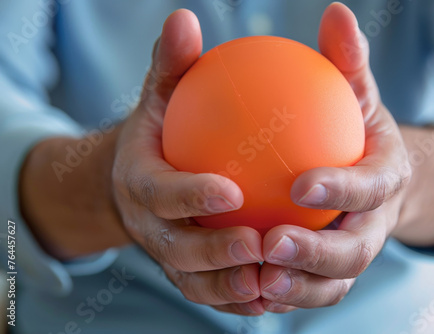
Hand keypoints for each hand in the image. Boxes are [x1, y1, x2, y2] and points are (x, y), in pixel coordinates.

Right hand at [112, 10, 265, 315]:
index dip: (190, 195)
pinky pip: (212, 294)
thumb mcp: (164, 93)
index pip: (160, 193)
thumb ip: (174, 64)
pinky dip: (238, 299)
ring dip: (230, 288)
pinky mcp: (188, 273)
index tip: (231, 191)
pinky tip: (275, 292)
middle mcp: (151, 227)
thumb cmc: (162, 131)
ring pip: (195, 283)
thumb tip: (184, 18)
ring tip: (270, 282)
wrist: (144, 177)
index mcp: (142, 183)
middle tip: (256, 247)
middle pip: (176, 251)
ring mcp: (169, 256)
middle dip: (214, 255)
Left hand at [259, 3, 411, 312]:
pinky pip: (308, 292)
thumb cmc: (351, 126)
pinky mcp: (329, 274)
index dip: (342, 189)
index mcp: (385, 178)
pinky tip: (244, 286)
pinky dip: (282, 296)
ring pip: (331, 283)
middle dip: (317, 256)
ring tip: (256, 281)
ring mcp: (352, 253)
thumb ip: (344, 61)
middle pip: (355, 251)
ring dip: (296, 289)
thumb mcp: (351, 90)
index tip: (302, 183)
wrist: (365, 171)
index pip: (371, 187)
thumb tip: (337, 12)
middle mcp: (373, 223)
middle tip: (272, 245)